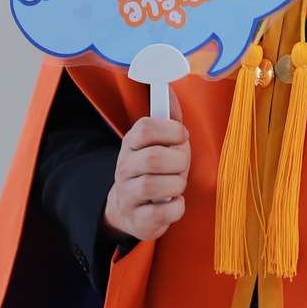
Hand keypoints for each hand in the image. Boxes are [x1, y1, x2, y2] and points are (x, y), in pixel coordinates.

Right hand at [102, 115, 189, 241]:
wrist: (131, 208)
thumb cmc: (155, 170)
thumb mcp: (160, 142)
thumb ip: (168, 118)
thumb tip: (169, 88)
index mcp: (131, 143)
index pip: (145, 127)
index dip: (171, 130)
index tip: (182, 136)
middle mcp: (124, 168)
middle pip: (153, 158)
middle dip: (178, 161)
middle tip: (182, 165)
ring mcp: (128, 195)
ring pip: (154, 185)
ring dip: (177, 184)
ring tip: (177, 184)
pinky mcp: (137, 219)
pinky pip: (161, 212)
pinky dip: (177, 207)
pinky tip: (175, 202)